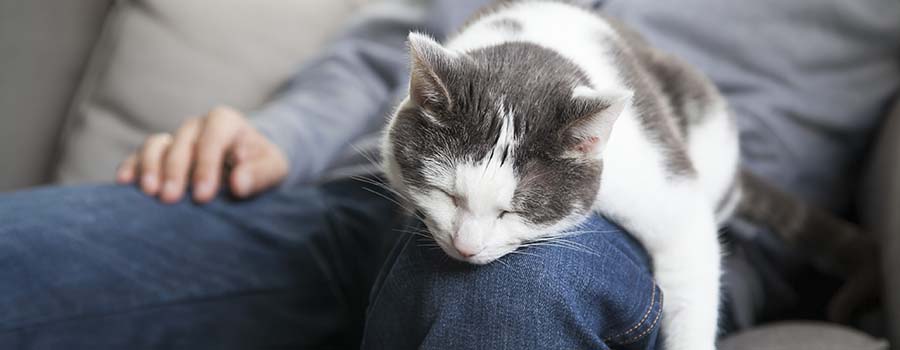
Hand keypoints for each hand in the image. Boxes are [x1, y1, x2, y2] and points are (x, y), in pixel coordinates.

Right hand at [116, 106, 288, 203]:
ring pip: (156, 145)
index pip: (212, 138)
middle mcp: (197, 126)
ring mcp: (176, 138)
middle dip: (176, 171)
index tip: (204, 195)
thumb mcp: (273, 168)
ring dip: (150, 167)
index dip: (206, 166)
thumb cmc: (262, 165)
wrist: (250, 163)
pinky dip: (132, 166)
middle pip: (181, 143)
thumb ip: (260, 175)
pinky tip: (124, 182)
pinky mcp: (161, 154)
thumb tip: (238, 184)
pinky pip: (140, 155)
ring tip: (149, 192)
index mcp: (225, 122)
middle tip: (171, 198)